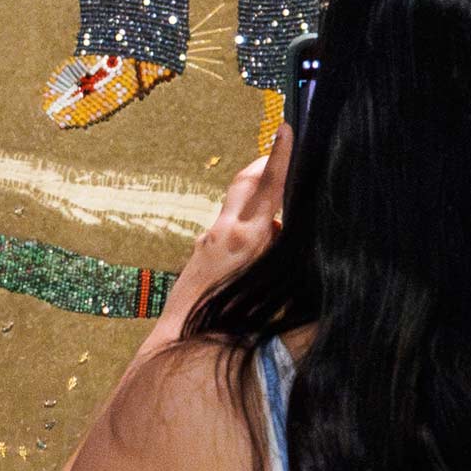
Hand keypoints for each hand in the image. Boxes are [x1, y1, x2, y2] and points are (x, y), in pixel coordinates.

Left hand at [165, 129, 289, 318]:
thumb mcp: (274, 295)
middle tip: (285, 152)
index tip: (286, 126)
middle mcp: (223, 232)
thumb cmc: (231, 327)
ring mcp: (207, 240)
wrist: (179, 344)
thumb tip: (291, 239)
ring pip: (238, 208)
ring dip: (258, 206)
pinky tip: (257, 255)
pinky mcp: (200, 253)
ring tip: (280, 221)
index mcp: (247, 239)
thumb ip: (286, 260)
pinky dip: (246, 230)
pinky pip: (228, 229)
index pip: (269, 186)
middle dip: (266, 165)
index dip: (281, 155)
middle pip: (247, 182)